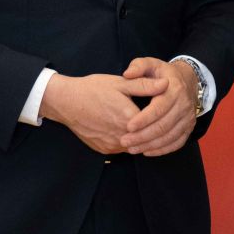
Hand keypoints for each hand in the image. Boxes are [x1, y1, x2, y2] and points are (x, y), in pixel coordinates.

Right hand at [40, 69, 167, 155]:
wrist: (67, 102)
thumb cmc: (94, 89)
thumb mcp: (121, 83)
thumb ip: (145, 85)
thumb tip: (166, 83)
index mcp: (128, 118)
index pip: (154, 122)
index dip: (161, 115)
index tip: (165, 108)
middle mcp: (121, 136)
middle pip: (145, 137)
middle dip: (153, 128)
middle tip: (159, 119)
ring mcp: (111, 145)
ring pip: (135, 146)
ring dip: (140, 138)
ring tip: (144, 124)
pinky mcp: (103, 150)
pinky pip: (122, 150)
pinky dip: (128, 142)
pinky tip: (128, 131)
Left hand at [119, 56, 200, 157]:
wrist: (188, 81)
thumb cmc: (163, 74)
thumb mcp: (152, 64)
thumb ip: (138, 66)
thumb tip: (127, 74)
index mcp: (174, 89)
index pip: (159, 108)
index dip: (144, 119)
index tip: (128, 126)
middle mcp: (184, 105)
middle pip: (163, 125)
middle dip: (143, 136)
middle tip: (125, 141)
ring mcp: (188, 118)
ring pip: (169, 137)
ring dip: (150, 145)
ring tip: (131, 149)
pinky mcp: (189, 128)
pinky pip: (176, 143)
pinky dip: (162, 150)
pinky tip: (147, 151)